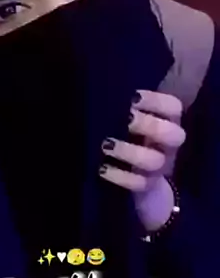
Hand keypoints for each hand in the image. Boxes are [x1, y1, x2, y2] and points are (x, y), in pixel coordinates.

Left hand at [99, 90, 185, 231]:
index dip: (157, 101)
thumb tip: (104, 91)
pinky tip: (102, 169)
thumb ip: (128, 108)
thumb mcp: (134, 122)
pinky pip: (138, 184)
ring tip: (106, 145)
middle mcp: (168, 145)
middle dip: (149, 125)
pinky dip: (119, 176)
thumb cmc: (133, 139)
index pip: (174, 107)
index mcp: (167, 123)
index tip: (133, 97)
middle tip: (127, 119)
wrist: (139, 181)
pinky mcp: (146, 186)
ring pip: (154, 161)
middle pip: (174, 134)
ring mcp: (159, 167)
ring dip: (129, 152)